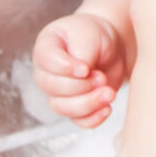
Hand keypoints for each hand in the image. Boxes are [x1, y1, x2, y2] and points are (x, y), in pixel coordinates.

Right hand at [32, 11, 125, 126]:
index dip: (66, 69)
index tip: (86, 68)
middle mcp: (46, 73)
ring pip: (63, 108)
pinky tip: (107, 108)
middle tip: (101, 77)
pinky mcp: (74, 106)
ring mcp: (57, 93)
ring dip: (89, 103)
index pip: (46, 62)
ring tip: (109, 93)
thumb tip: (83, 75)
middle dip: (81, 86)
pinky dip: (93, 118)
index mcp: (45, 49)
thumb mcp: (89, 36)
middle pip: (54, 88)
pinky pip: (78, 121)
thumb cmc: (94, 35)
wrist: (110, 47)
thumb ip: (83, 53)